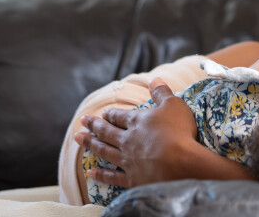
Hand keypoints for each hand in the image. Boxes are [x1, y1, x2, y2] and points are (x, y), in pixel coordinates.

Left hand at [74, 78, 197, 187]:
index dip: (110, 114)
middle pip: (107, 132)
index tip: (102, 113)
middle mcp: (127, 140)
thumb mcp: (174, 105)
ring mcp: (127, 160)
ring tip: (78, 139)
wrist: (180, 164)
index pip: (119, 116)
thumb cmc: (179, 131)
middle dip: (94, 126)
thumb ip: (162, 92)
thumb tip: (154, 79)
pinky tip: (91, 172)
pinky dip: (101, 175)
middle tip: (82, 121)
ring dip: (91, 144)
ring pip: (104, 151)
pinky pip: (112, 177)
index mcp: (137, 122)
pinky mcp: (132, 179)